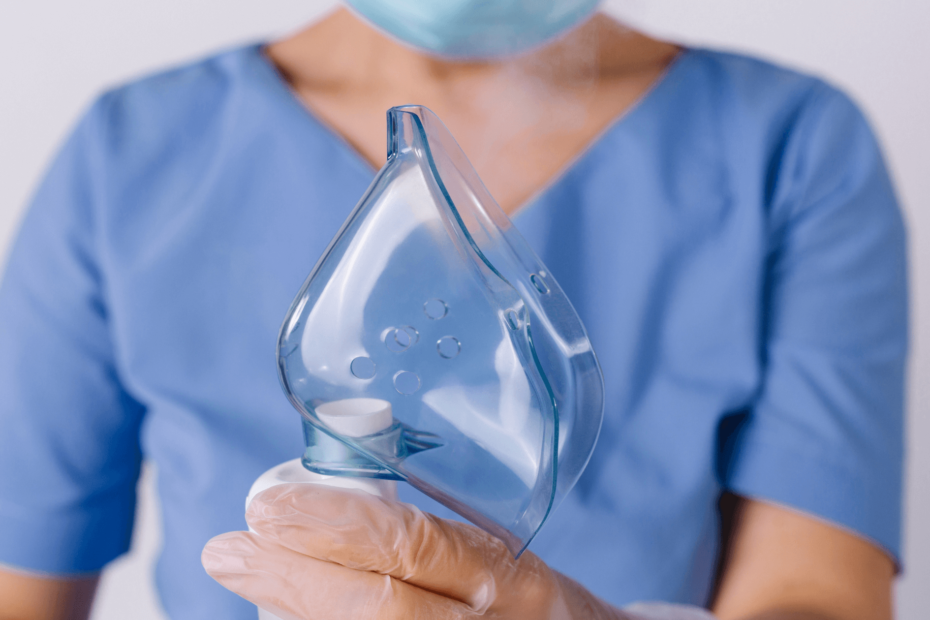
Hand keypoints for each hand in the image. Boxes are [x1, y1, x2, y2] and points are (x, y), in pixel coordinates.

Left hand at [201, 483, 627, 619]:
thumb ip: (429, 539)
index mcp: (511, 577)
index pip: (414, 546)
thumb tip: (327, 503)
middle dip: (290, 578)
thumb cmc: (523, 603)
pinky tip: (290, 616)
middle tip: (228, 550)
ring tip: (252, 578)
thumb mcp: (497, 559)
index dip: (332, 525)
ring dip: (293, 614)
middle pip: (377, 609)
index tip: (268, 505)